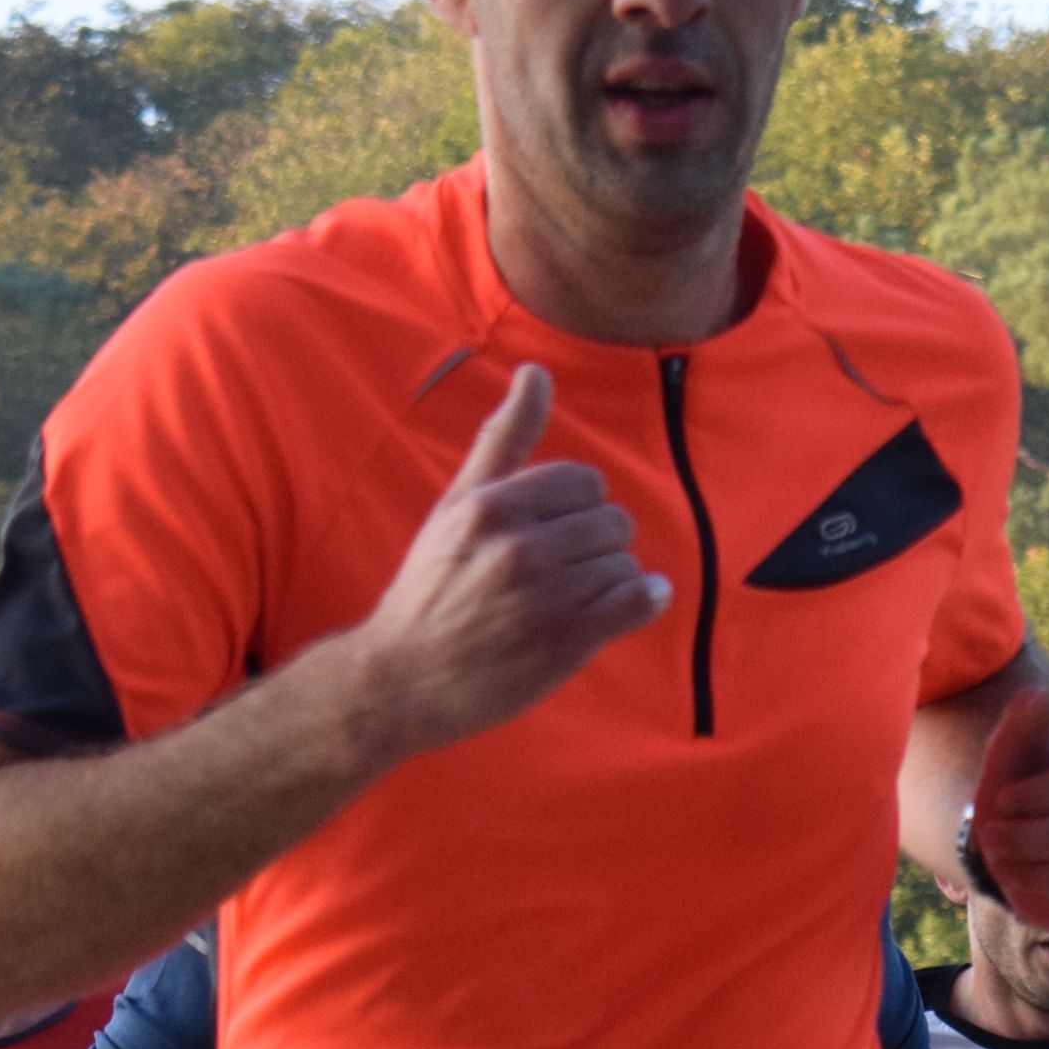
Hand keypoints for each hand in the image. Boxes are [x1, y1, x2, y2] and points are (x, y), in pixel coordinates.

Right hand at [348, 365, 670, 765]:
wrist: (404, 676)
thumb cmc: (430, 589)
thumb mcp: (456, 505)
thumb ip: (502, 439)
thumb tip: (536, 372)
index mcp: (494, 505)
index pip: (584, 482)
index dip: (579, 508)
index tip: (559, 534)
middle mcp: (520, 545)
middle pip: (611, 521)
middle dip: (597, 544)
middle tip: (567, 572)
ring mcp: (546, 594)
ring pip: (624, 562)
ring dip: (614, 579)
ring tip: (581, 597)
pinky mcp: (567, 639)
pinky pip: (635, 600)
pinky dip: (645, 600)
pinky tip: (637, 603)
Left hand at [969, 684, 1048, 937]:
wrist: (1029, 839)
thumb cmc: (1024, 788)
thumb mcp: (1013, 751)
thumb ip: (1025, 720)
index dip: (1039, 798)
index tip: (1002, 803)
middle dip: (1031, 841)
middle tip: (994, 841)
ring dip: (1039, 873)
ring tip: (1005, 865)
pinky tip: (1034, 890)